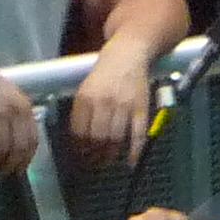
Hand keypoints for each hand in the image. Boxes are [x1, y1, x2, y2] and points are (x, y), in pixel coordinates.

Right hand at [0, 47, 38, 173]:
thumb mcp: (8, 97)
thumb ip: (15, 117)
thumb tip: (15, 145)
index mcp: (25, 107)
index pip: (33, 140)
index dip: (26, 158)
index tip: (19, 168)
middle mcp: (15, 112)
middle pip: (20, 148)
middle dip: (12, 165)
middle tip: (4, 172)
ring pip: (3, 149)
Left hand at [68, 39, 153, 165]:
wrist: (127, 56)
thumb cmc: (103, 76)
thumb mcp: (85, 90)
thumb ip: (81, 113)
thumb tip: (78, 141)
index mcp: (85, 98)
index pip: (79, 131)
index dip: (79, 147)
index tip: (79, 156)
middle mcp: (103, 103)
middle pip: (97, 138)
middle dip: (94, 155)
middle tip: (94, 163)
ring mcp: (124, 106)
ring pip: (116, 139)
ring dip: (111, 155)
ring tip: (108, 161)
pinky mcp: (141, 109)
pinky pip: (138, 135)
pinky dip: (135, 152)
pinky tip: (131, 162)